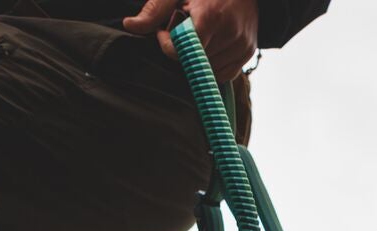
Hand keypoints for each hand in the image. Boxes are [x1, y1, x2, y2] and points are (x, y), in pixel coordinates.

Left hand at [124, 0, 258, 83]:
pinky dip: (212, 66)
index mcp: (211, 17)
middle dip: (182, 51)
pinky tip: (208, 48)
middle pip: (194, 61)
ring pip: (208, 70)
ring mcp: (241, 45)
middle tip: (181, 31)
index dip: (169, 45)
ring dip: (197, 60)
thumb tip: (129, 25)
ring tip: (197, 37)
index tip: (164, 31)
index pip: (184, 50)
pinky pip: (223, 74)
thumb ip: (154, 11)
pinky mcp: (247, 53)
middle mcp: (230, 34)